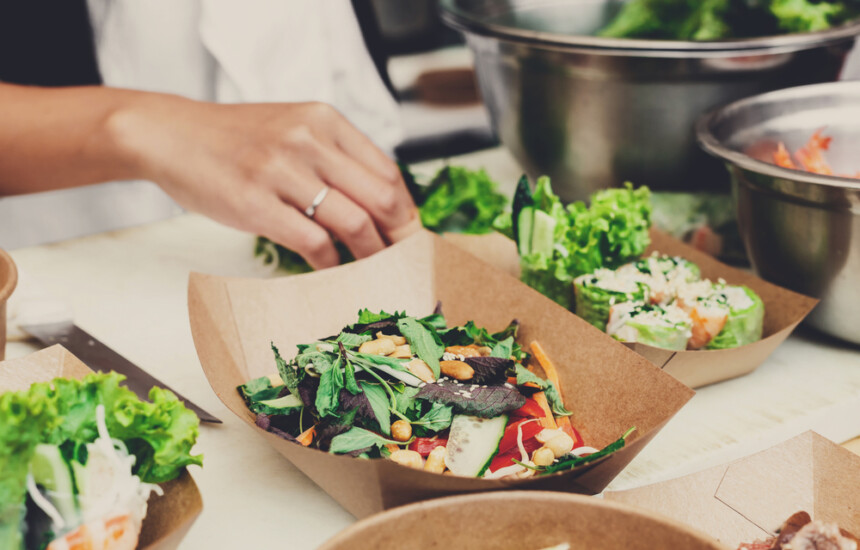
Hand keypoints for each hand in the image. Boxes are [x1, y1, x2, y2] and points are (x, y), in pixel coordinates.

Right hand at [109, 95, 419, 268]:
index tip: (409, 237)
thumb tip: (376, 204)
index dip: (406, 212)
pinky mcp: (256, 203)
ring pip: (354, 223)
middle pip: (382, 198)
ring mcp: (282, 171)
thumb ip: (332, 156)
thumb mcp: (291, 129)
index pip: (387, 172)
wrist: (169, 134)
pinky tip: (332, 271)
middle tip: (405, 263)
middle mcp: (309, 140)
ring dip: (372, 256)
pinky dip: (332, 264)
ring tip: (375, 274)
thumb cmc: (233, 140)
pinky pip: (314, 242)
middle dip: (401, 238)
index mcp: (324, 120)